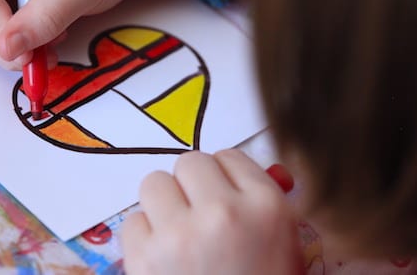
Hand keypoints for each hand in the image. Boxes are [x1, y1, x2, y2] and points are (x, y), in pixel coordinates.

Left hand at [121, 149, 302, 274]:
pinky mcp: (144, 257)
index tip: (223, 199)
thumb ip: (265, 203)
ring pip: (154, 182)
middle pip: (189, 163)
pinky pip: (132, 221)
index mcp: (266, 207)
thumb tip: (255, 169)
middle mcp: (223, 212)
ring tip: (177, 235)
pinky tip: (161, 260)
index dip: (224, 179)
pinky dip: (143, 237)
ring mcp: (180, 233)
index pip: (229, 156)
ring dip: (163, 205)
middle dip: (192, 187)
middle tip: (198, 215)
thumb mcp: (284, 248)